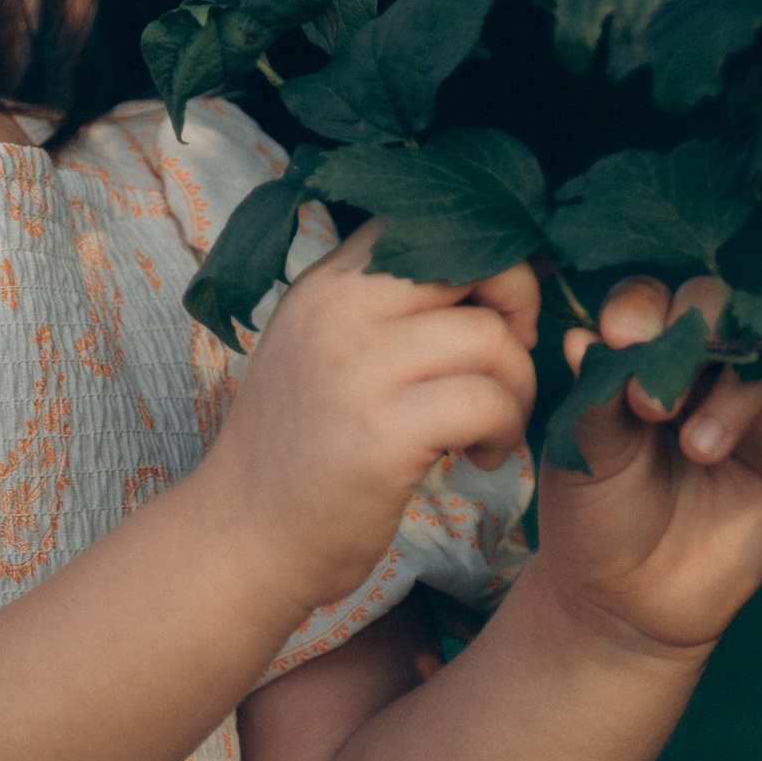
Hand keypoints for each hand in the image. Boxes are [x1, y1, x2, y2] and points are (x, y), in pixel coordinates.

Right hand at [199, 230, 538, 617]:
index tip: (493, 312)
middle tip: (507, 367)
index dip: (485, 258)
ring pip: (492, 340)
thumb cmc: (299, 450)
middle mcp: (337, 312)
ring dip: (515, 388)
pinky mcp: (383, 435)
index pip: (427, 222)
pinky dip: (505, 430)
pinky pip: (488, 402)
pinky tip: (480, 456)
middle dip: (519, 312)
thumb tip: (491, 274)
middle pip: (475, 266)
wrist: (242, 538)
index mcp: (326, 285)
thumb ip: (381, 306)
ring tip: (490, 428)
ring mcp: (357, 371)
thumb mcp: (320, 350)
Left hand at [535, 275, 761, 661]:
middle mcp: (707, 372)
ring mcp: (760, 410)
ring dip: (742, 391)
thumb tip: (587, 337)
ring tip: (700, 450)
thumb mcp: (581, 453)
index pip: (657, 301)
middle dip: (699, 339)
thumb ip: (595, 393)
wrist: (625, 603)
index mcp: (647, 358)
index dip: (643, 309)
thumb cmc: (596, 518)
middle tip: (657, 406)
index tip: (618, 340)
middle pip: (726, 308)